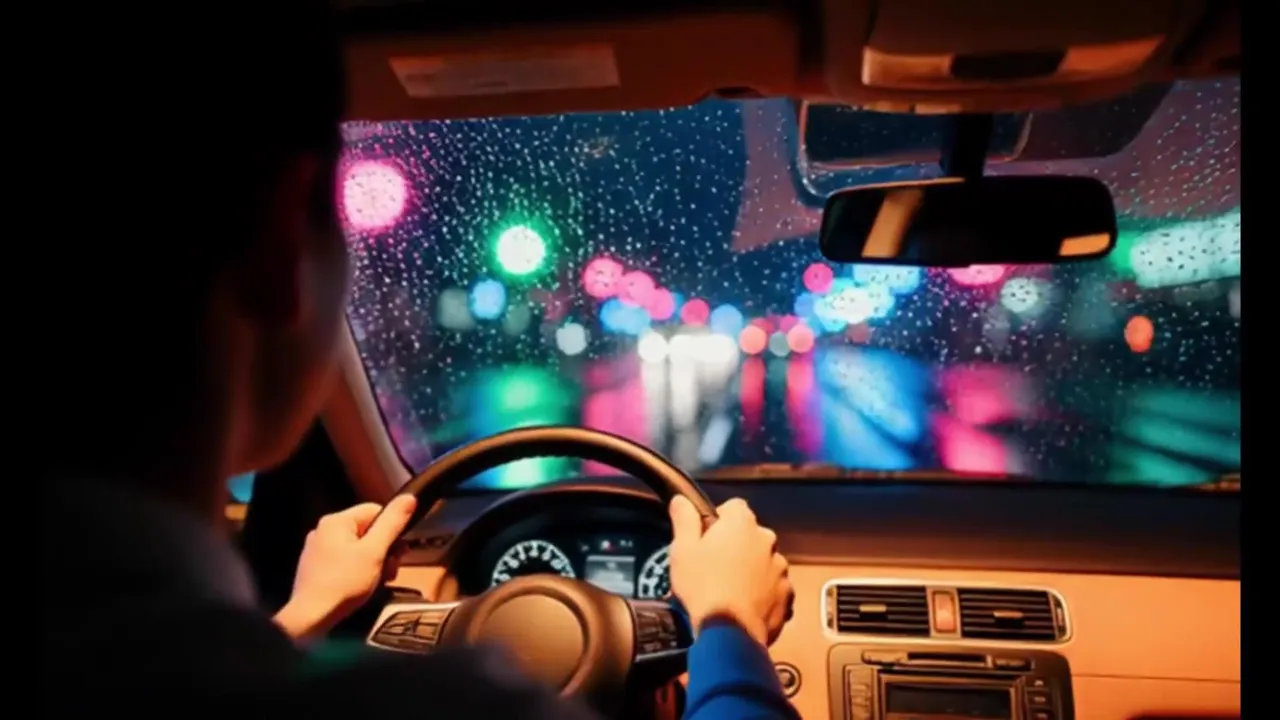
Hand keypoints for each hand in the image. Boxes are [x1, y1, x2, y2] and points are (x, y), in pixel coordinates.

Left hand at [274, 494, 417, 641]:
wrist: (311, 619)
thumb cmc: (344, 583)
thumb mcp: (374, 552)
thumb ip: (392, 523)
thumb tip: (409, 496)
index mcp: (336, 521)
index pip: (376, 510)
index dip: (392, 530)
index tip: (398, 552)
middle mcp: (323, 530)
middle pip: (367, 530)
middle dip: (384, 550)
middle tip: (390, 572)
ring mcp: (317, 550)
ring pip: (357, 548)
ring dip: (374, 562)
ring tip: (377, 582)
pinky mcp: (315, 568)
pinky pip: (345, 561)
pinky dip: (358, 571)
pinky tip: (361, 587)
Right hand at [667, 496, 793, 646]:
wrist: (730, 633)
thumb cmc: (702, 587)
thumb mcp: (682, 551)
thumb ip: (684, 520)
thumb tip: (681, 500)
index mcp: (742, 523)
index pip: (734, 507)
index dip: (719, 520)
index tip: (707, 539)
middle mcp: (767, 540)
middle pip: (750, 535)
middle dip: (737, 546)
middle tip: (715, 568)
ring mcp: (781, 568)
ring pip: (764, 561)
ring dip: (752, 570)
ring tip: (731, 591)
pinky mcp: (788, 595)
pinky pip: (774, 587)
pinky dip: (764, 593)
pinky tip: (746, 607)